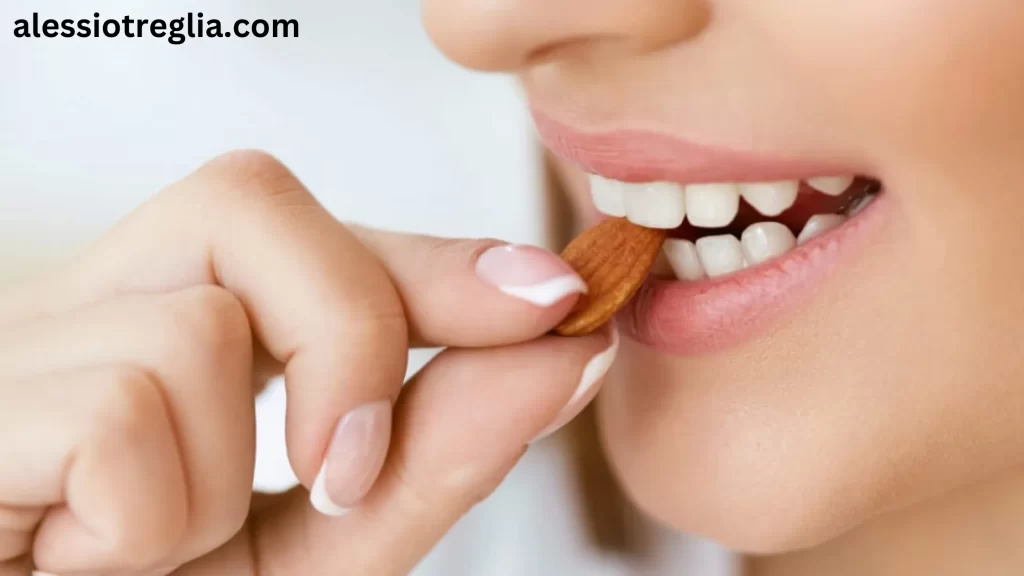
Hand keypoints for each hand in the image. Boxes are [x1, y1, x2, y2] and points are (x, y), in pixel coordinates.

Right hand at [0, 151, 617, 574]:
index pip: (302, 230)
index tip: (554, 300)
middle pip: (250, 203)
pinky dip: (143, 522)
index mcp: (161, 326)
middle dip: (348, 338)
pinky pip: (121, 409)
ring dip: (213, 485)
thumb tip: (555, 357)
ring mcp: (15, 347)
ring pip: (200, 325)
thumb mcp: (318, 548)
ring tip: (142, 553)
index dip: (432, 259)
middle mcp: (84, 310)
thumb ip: (427, 456)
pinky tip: (80, 560)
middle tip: (335, 471)